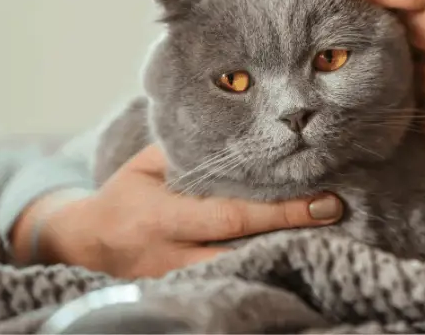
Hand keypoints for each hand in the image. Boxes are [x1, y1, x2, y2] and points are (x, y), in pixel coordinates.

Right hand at [12, 144, 343, 278]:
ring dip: (285, 251)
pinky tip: (292, 247)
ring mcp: (181, 281)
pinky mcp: (186, 291)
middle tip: (339, 216)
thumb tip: (239, 133)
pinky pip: (232, 277)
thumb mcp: (146, 166)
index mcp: (162, 218)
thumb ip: (188, 153)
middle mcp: (174, 256)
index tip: (325, 202)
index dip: (281, 211)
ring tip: (327, 231)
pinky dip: (264, 262)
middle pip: (247, 250)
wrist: (85, 244)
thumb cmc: (123, 195)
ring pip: (244, 269)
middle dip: (296, 235)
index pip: (232, 216)